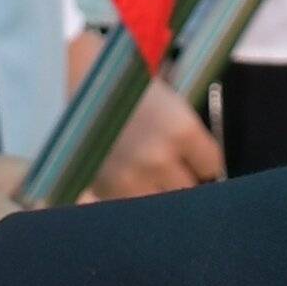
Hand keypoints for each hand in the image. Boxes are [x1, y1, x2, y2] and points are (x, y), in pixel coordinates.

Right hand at [64, 24, 224, 197]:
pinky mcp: (104, 190)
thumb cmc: (126, 83)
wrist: (73, 78)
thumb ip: (187, 134)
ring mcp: (131, 178)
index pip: (213, 166)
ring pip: (162, 204)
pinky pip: (130, 206)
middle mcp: (160, 157)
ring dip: (159, 195)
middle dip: (185, 181)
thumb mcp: (168, 101)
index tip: (197, 163)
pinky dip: (132, 200)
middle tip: (174, 172)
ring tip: (149, 180)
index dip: (204, 164)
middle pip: (190, 190)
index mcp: (182, 129)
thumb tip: (205, 166)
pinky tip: (126, 182)